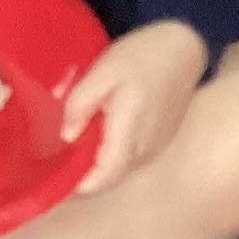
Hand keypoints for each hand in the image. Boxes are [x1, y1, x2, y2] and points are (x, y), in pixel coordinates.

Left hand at [61, 21, 207, 194]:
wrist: (183, 50)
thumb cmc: (141, 56)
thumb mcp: (103, 71)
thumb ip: (81, 103)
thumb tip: (66, 136)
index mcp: (130, 129)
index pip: (105, 176)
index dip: (79, 188)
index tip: (55, 181)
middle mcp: (146, 147)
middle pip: (109, 177)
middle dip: (82, 175)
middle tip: (55, 158)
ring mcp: (155, 148)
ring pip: (119, 169)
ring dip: (97, 164)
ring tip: (76, 142)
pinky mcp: (159, 144)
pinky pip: (129, 158)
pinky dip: (110, 154)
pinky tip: (99, 132)